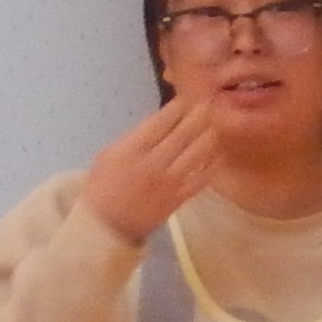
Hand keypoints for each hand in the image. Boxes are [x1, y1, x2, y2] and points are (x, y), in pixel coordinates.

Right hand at [82, 93, 227, 242]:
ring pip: (198, 153)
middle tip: (210, 103)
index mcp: (134, 148)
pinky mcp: (179, 198)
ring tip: (216, 124)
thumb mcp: (109, 154)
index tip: (189, 95)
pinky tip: (219, 153)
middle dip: (200, 115)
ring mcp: (170, 182)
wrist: (105, 226)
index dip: (179, 105)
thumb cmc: (102, 186)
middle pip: (185, 133)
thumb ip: (135, 137)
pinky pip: (202, 178)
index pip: (163, 120)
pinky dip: (213, 164)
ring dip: (210, 135)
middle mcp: (155, 162)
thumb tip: (160, 122)